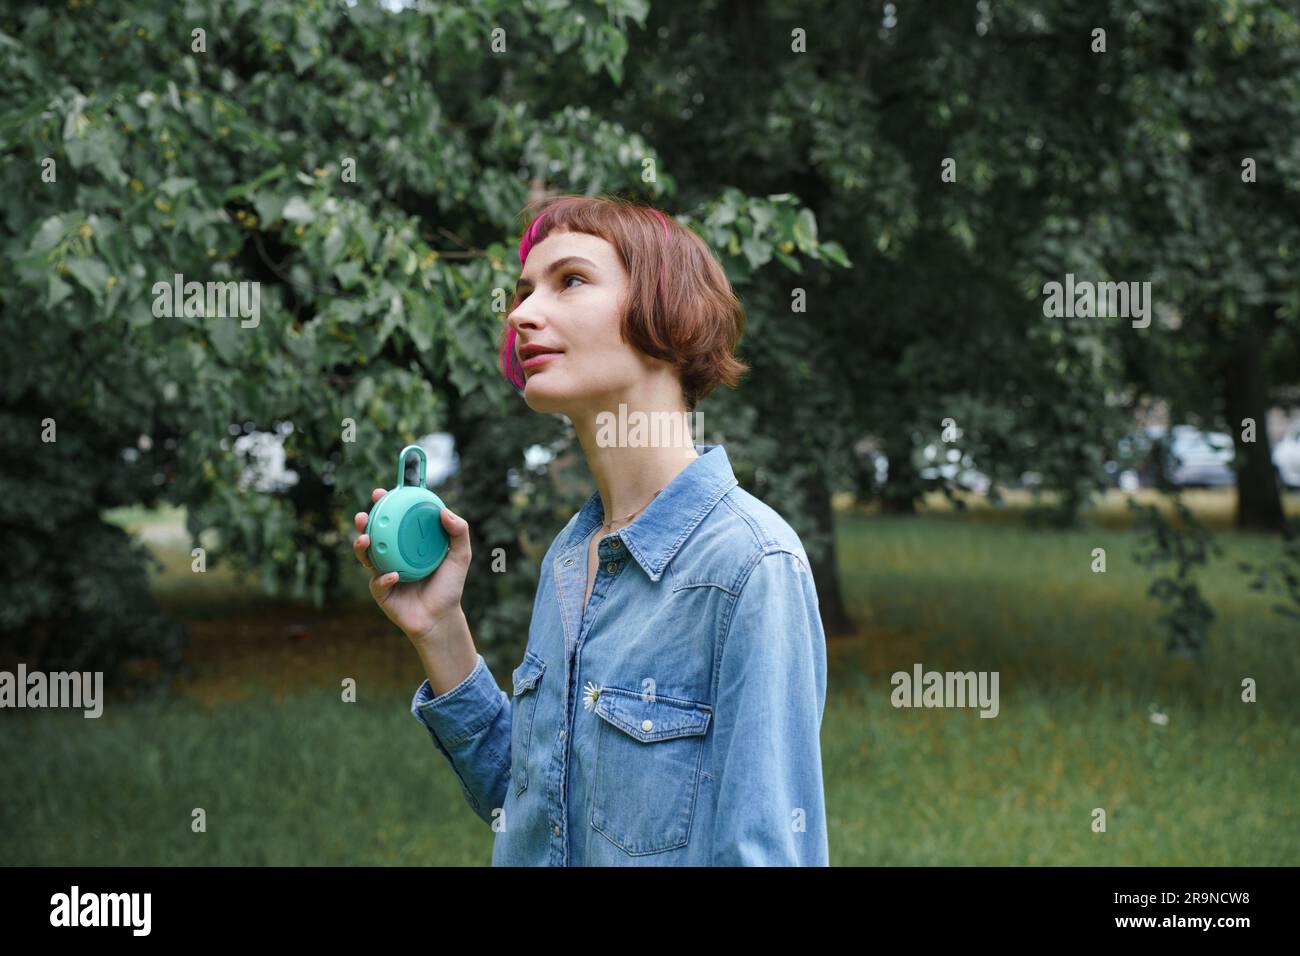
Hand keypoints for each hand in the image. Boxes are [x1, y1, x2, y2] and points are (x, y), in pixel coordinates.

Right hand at [352, 488, 471, 644]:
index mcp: (407, 543)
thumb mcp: (460, 556)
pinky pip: (377, 583)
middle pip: (373, 534)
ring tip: (364, 539)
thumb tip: (444, 511)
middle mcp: (393, 555)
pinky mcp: (381, 593)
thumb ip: (458, 532)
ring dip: (360, 546)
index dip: (385, 505)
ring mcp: (384, 572)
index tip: (381, 492)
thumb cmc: (449, 586)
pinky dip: (384, 578)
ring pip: (366, 556)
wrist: (441, 618)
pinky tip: (393, 575)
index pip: (394, 519)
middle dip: (363, 521)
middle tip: (364, 514)